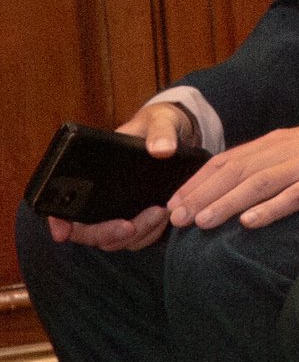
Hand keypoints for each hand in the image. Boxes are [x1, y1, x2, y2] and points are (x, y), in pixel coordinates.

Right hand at [46, 98, 195, 250]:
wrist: (177, 136)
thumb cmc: (157, 125)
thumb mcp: (160, 121)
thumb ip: (160, 132)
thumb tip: (161, 150)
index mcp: (90, 172)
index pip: (62, 203)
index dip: (57, 221)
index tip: (62, 233)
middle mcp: (98, 198)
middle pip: (89, 232)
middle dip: (107, 233)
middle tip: (130, 225)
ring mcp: (117, 212)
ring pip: (115, 240)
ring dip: (136, 234)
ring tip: (159, 212)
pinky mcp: (138, 220)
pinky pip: (138, 239)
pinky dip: (150, 234)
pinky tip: (164, 218)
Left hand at [169, 109, 298, 232]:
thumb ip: (273, 165)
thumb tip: (241, 189)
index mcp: (275, 143)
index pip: (226, 161)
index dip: (197, 182)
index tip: (173, 204)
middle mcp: (285, 149)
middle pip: (235, 172)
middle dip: (202, 195)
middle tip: (176, 218)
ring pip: (259, 183)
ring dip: (227, 202)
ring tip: (203, 222)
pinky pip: (296, 194)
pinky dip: (271, 208)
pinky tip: (252, 222)